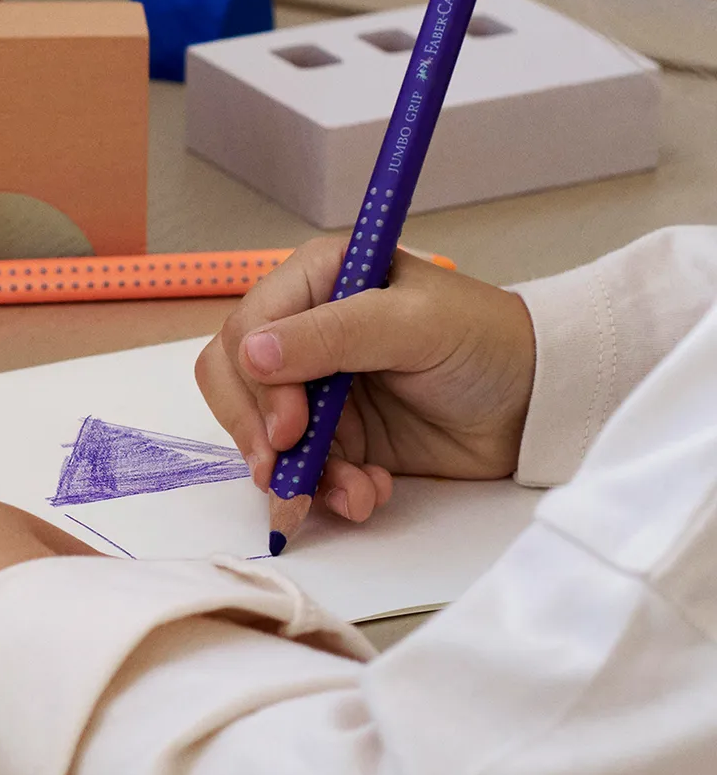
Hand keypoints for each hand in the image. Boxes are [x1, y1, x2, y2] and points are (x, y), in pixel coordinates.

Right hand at [196, 238, 536, 541]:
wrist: (538, 404)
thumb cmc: (486, 342)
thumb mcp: (413, 326)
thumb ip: (332, 335)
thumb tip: (250, 354)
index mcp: (318, 279)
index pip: (248, 329)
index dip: (255, 383)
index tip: (289, 427)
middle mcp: (307, 329)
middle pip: (236, 384)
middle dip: (261, 435)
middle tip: (289, 473)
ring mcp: (319, 387)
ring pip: (265, 437)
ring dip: (302, 474)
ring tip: (354, 493)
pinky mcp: (340, 436)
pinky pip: (304, 470)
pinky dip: (328, 493)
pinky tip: (368, 495)